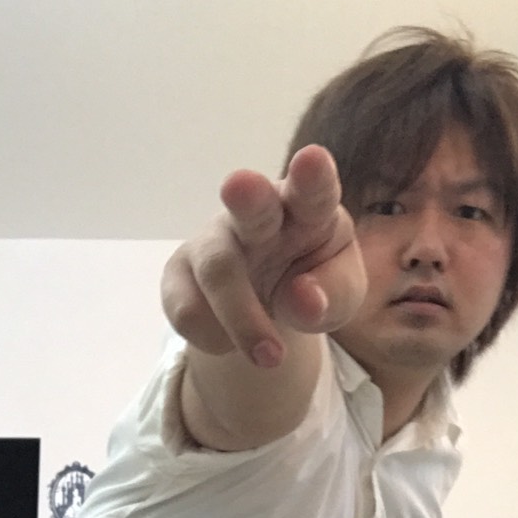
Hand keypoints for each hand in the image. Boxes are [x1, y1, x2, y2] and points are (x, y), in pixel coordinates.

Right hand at [161, 145, 367, 367]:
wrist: (264, 312)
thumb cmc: (311, 287)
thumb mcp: (339, 299)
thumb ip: (332, 297)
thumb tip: (304, 301)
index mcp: (308, 210)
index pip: (313, 190)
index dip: (313, 176)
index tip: (313, 160)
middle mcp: (258, 216)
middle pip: (251, 203)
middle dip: (247, 195)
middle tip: (241, 185)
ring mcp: (213, 240)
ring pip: (218, 270)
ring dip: (243, 319)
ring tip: (271, 357)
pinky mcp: (177, 273)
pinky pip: (189, 310)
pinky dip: (217, 339)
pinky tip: (230, 339)